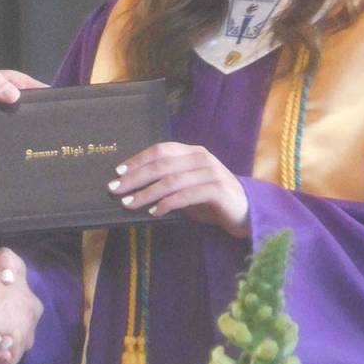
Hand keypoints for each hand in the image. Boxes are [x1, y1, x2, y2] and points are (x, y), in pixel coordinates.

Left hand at [108, 142, 249, 237]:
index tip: (118, 172)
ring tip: (129, 204)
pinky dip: (167, 204)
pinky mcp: (218, 190)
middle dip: (135, 178)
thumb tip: (133, 188)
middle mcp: (202, 158)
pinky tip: (154, 212)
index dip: (137, 160)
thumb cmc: (212, 201)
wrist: (248, 212)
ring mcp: (211, 172)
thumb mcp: (187, 187)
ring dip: (146, 193)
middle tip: (115, 189)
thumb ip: (167, 182)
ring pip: (170, 181)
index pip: (160, 150)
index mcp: (193, 152)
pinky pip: (186, 196)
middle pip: (161, 165)